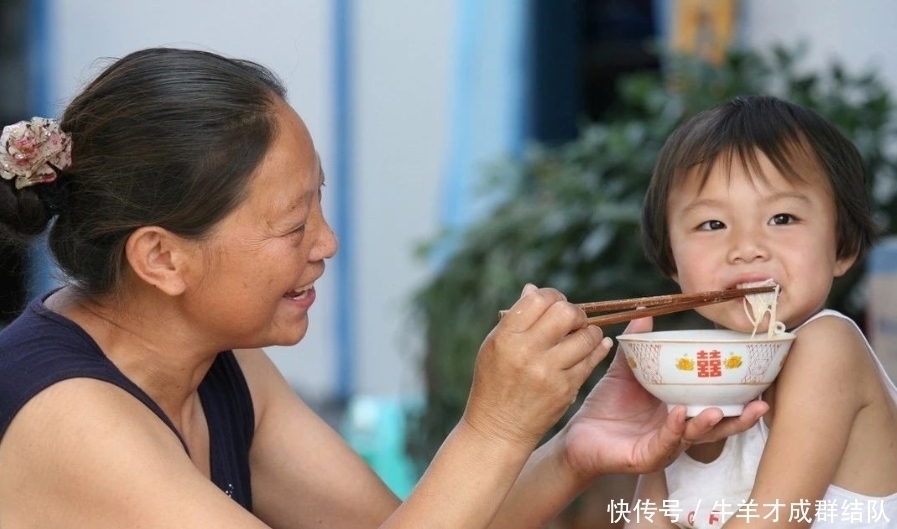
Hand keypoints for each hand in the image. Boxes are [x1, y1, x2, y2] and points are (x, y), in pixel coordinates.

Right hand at [462, 284, 612, 448]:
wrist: (498, 429)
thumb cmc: (494, 383)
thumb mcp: (493, 347)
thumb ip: (515, 318)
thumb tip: (534, 289)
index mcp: (505, 338)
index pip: (538, 300)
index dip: (552, 296)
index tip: (555, 303)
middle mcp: (527, 353)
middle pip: (566, 313)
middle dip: (574, 311)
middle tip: (572, 319)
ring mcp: (548, 372)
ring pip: (586, 336)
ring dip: (589, 330)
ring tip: (583, 334)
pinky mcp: (566, 389)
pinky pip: (591, 360)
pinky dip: (597, 349)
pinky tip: (597, 345)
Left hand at [561, 316, 767, 476]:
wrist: (577, 436)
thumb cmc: (606, 407)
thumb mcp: (625, 372)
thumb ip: (638, 346)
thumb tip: (645, 313)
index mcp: (679, 410)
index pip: (715, 404)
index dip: (738, 398)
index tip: (759, 382)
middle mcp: (678, 431)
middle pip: (716, 427)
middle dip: (739, 419)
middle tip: (760, 406)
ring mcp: (664, 446)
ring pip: (694, 438)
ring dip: (707, 425)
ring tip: (717, 411)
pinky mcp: (645, 458)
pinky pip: (663, 444)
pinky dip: (672, 429)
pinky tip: (678, 415)